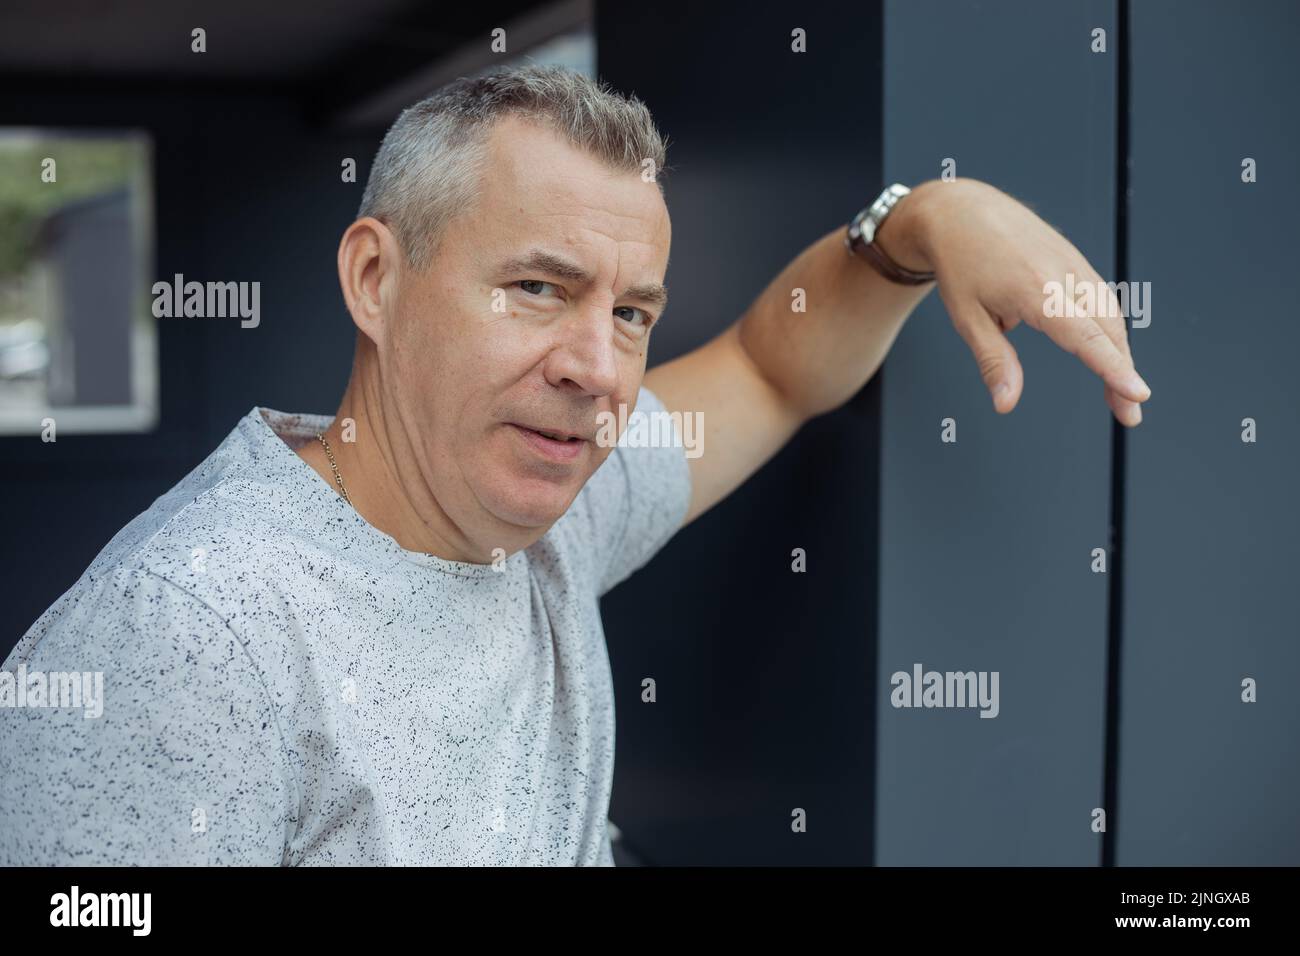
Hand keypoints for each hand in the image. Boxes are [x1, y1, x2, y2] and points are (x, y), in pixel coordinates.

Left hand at [886, 178, 1150, 425]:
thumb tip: (1006, 403)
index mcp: (1036, 291)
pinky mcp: (1076, 260)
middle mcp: (1064, 275)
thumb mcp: (966, 318)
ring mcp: (1074, 264)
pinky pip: (1102, 299)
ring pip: (1111, 316)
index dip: (1113, 369)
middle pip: (1108, 331)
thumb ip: (994, 362)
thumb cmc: (960, 263)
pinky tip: (1108, 352)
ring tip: (1119, 393)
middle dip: (1123, 373)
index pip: (1085, 338)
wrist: (961, 211)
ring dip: (1120, 354)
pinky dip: (1111, 329)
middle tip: (1128, 415)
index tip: (1136, 394)